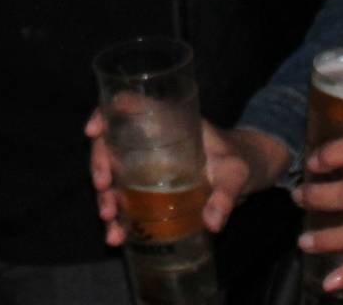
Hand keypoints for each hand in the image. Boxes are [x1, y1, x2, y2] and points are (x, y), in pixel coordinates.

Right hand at [85, 113, 289, 246]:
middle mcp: (152, 142)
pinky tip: (117, 236)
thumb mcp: (236, 173)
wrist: (248, 176)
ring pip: (114, 176)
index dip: (105, 115)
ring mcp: (148, 168)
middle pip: (111, 145)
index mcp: (169, 123)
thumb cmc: (241, 161)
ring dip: (105, 198)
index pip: (129, 107)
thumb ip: (226, 195)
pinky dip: (119, 219)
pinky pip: (127, 201)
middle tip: (104, 188)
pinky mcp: (151, 191)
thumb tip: (212, 222)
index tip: (94, 133)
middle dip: (100, 166)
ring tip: (109, 221)